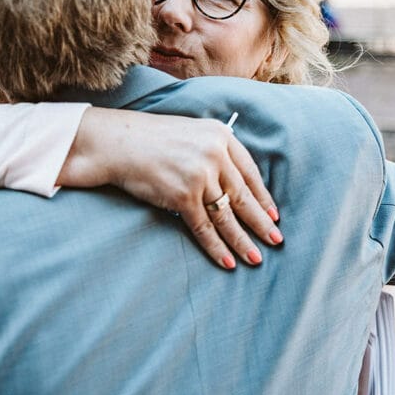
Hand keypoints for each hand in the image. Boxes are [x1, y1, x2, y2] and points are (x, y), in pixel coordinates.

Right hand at [60, 108, 281, 268]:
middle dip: (261, 222)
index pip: (250, 172)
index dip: (263, 196)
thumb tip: (234, 184)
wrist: (118, 143)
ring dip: (243, 240)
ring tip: (256, 257)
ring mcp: (200, 175)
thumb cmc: (151, 139)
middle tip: (276, 240)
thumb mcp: (192, 134)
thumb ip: (214, 152)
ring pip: (227, 216)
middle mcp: (215, 154)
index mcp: (221, 136)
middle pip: (243, 196)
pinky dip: (217, 247)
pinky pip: (204, 227)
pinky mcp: (183, 195)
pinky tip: (228, 261)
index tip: (273, 215)